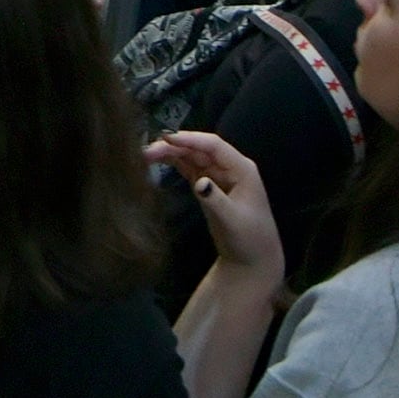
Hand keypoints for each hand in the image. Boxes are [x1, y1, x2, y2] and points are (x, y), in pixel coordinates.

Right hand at [151, 129, 285, 281]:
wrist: (251, 259)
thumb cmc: (248, 239)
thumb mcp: (232, 220)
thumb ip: (215, 200)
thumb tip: (198, 182)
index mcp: (241, 169)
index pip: (214, 146)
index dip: (190, 139)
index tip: (165, 138)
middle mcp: (230, 168)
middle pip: (199, 149)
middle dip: (175, 146)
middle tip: (147, 150)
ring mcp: (218, 176)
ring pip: (192, 157)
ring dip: (171, 154)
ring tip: (147, 154)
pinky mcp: (208, 186)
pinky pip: (190, 168)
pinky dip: (175, 163)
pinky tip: (158, 160)